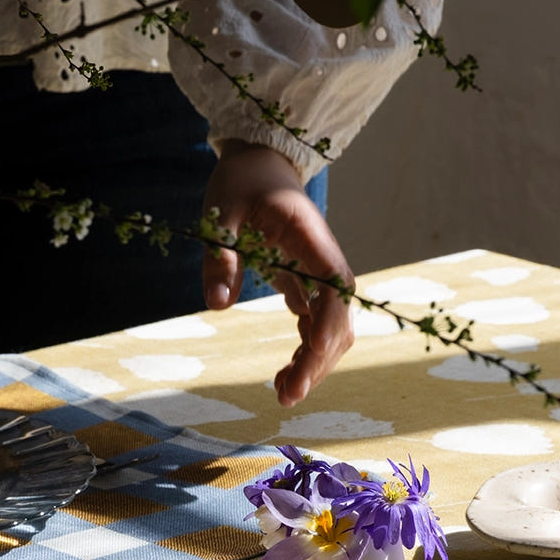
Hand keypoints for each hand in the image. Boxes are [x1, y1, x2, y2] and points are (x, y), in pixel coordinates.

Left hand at [202, 140, 354, 405]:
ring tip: (284, 394)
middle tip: (288, 396)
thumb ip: (221, 256)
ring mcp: (320, 275)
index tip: (305, 361)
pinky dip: (307, 354)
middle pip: (340, 319)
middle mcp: (325, 260)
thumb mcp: (220, 212)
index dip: (325, 329)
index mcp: (310, 239)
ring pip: (334, 329)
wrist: (260, 163)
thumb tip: (219, 306)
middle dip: (320, 361)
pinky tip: (286, 376)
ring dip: (316, 364)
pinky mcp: (310, 285)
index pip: (334, 290)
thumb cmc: (240, 183)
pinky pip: (319, 327)